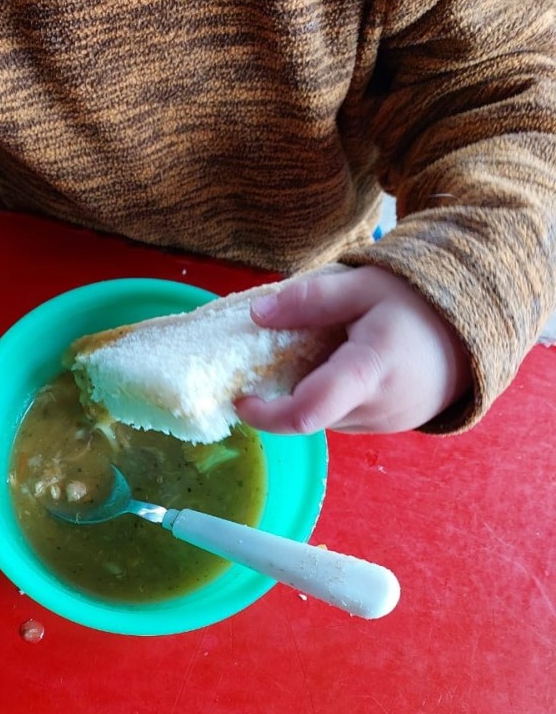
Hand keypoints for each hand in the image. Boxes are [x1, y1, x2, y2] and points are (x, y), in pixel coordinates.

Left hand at [235, 265, 470, 433]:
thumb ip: (308, 300)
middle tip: (279, 357)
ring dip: (309, 394)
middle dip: (284, 395)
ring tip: (321, 355)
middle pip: (310, 415)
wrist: (473, 331)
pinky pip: (344, 418)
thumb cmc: (417, 304)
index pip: (305, 413)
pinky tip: (341, 367)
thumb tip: (256, 314)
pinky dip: (331, 399)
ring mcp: (384, 425)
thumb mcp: (361, 285)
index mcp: (366, 374)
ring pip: (325, 419)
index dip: (263, 415)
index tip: (239, 397)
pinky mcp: (388, 428)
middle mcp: (375, 410)